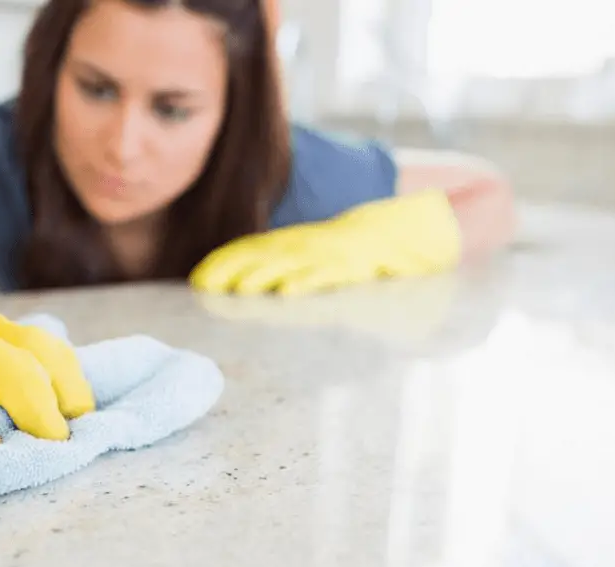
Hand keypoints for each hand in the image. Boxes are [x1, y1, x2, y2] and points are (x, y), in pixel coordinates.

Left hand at [189, 189, 461, 295]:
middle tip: (206, 285)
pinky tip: (290, 292)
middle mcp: (312, 245)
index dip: (225, 263)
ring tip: (240, 289)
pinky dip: (310, 282)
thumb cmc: (362, 246)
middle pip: (265, 257)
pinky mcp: (358, 266)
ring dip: (264, 276)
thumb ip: (289, 262)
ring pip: (292, 265)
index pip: (253, 249)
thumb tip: (253, 282)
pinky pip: (330, 274)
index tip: (200, 279)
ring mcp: (334, 254)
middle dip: (234, 271)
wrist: (414, 225)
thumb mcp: (320, 249)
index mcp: (299, 241)